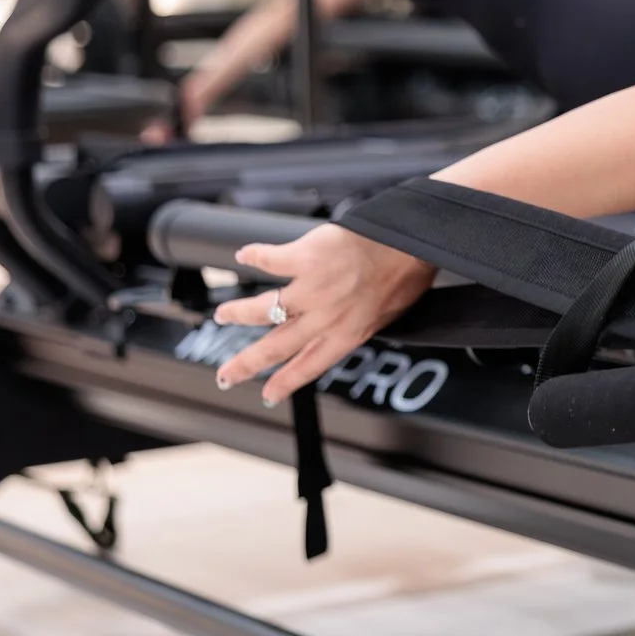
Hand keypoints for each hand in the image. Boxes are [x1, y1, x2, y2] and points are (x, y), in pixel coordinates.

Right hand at [209, 224, 436, 402]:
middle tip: (226, 375)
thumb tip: (353, 330)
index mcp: (348, 334)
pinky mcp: (305, 258)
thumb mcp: (390, 315)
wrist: (411, 239)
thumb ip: (363, 325)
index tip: (266, 396)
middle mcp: (326, 317)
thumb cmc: (407, 272)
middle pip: (276, 348)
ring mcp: (312, 289)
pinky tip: (243, 255)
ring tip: (223, 315)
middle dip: (246, 365)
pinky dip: (254, 256)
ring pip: (262, 309)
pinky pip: (270, 260)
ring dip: (238, 314)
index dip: (285, 383)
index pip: (309, 367)